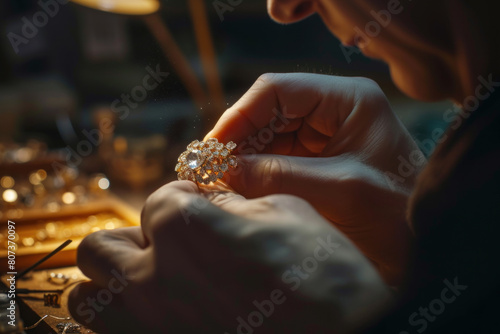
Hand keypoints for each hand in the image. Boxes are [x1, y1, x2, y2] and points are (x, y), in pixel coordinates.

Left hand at [69, 181, 390, 332]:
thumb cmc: (326, 275)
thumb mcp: (287, 210)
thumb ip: (234, 200)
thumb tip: (210, 201)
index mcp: (184, 225)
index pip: (158, 200)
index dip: (184, 201)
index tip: (202, 210)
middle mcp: (151, 276)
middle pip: (99, 247)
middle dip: (131, 239)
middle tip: (167, 244)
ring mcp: (148, 325)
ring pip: (86, 298)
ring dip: (112, 283)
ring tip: (151, 283)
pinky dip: (121, 320)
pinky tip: (159, 315)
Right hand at [205, 73, 423, 283]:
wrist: (425, 246)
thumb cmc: (398, 213)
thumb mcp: (339, 191)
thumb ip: (278, 176)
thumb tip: (221, 169)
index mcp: (347, 100)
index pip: (277, 91)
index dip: (239, 115)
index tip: (212, 147)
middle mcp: (333, 112)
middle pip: (268, 113)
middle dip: (238, 140)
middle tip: (209, 170)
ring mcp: (325, 137)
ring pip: (268, 138)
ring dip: (243, 159)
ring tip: (220, 183)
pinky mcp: (318, 163)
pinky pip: (276, 161)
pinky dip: (255, 174)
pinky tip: (240, 189)